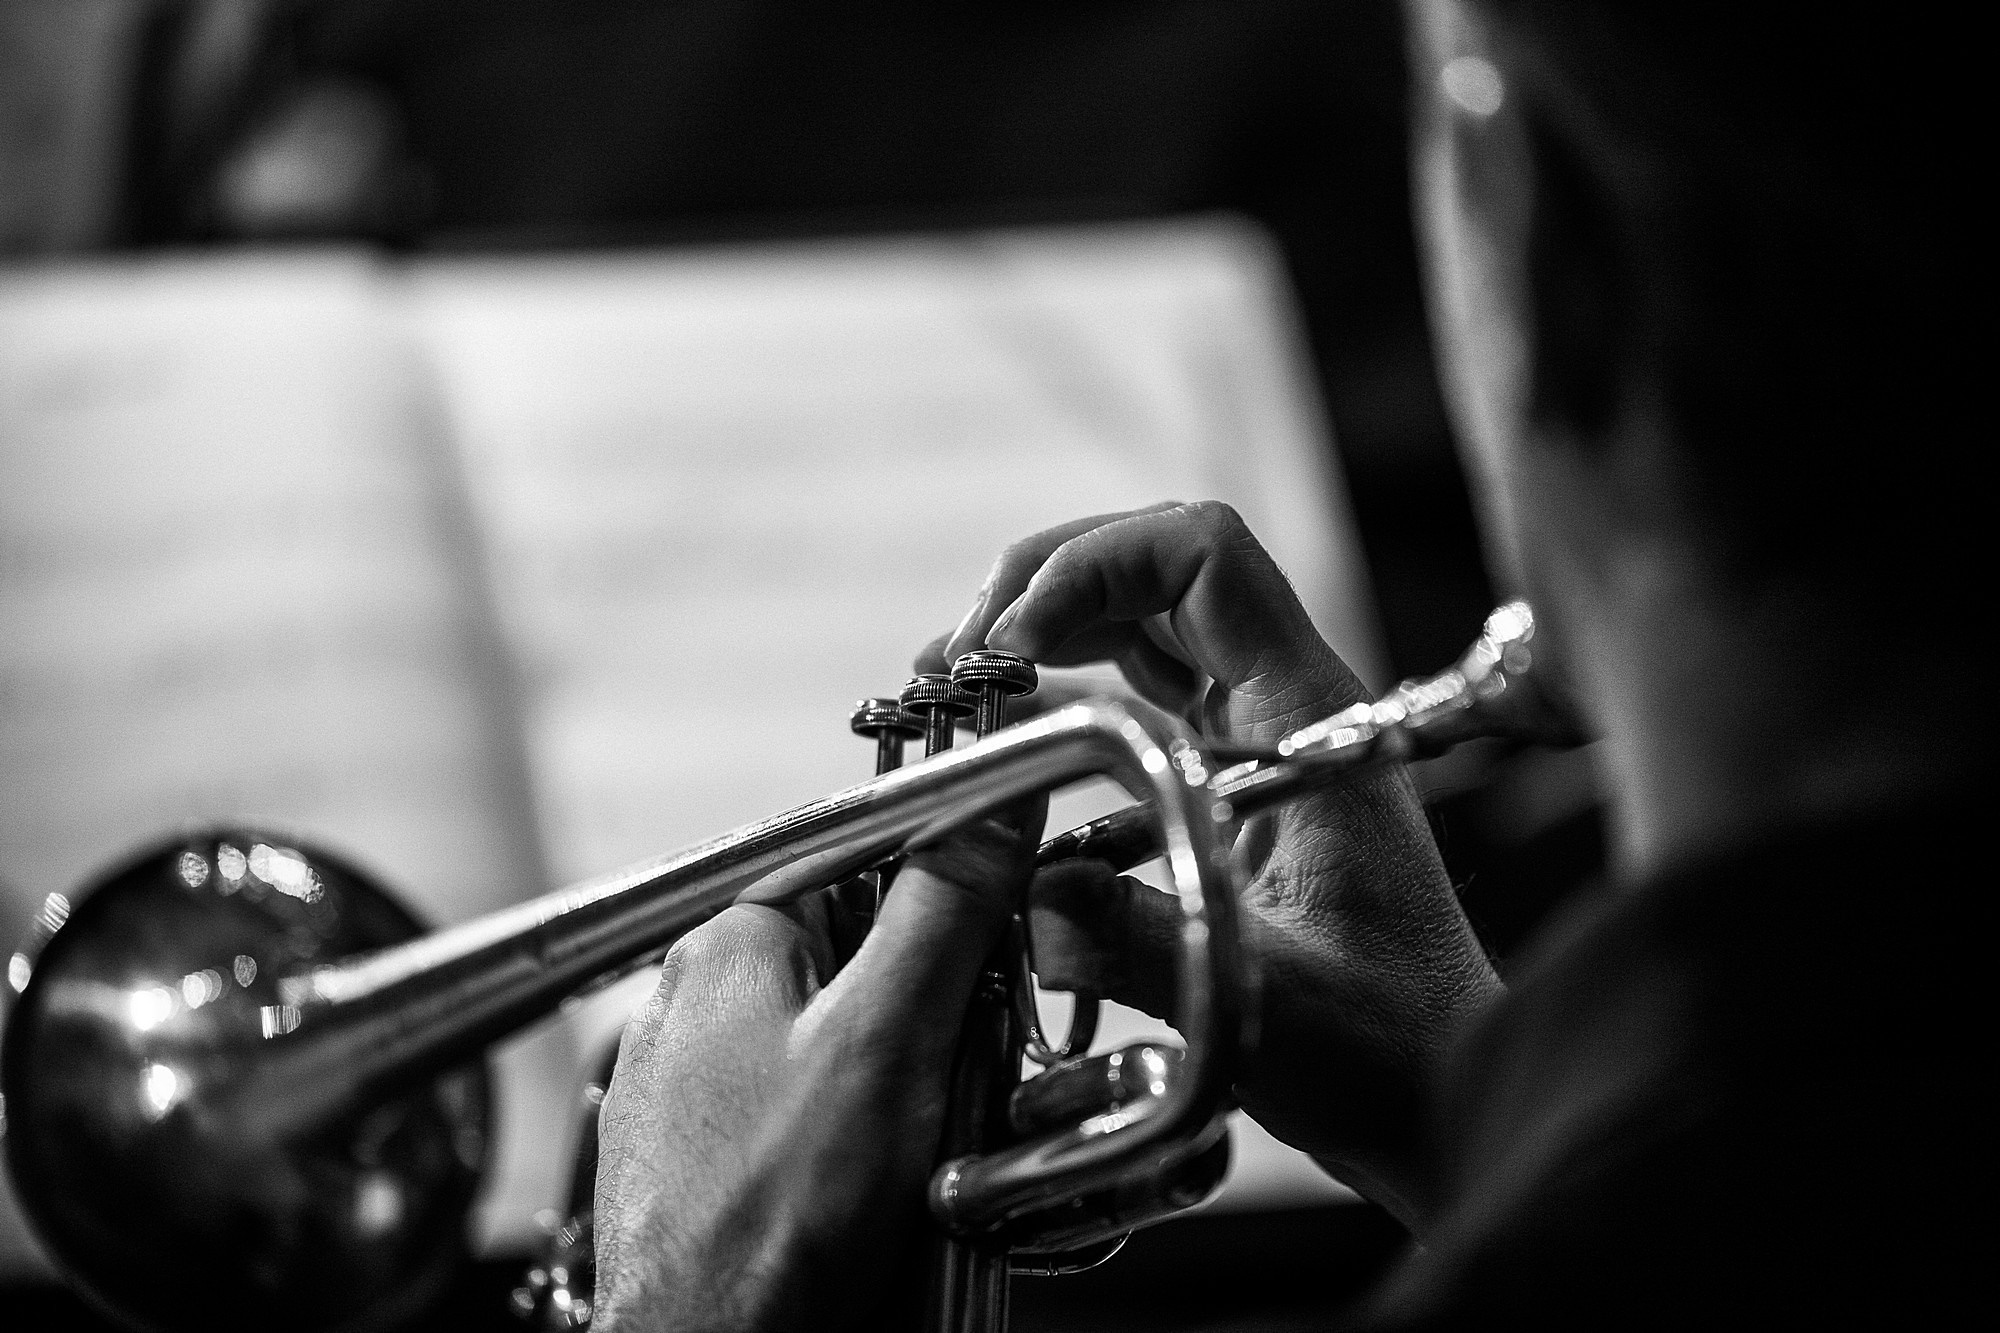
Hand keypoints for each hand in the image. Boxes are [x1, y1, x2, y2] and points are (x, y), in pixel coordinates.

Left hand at [591, 817, 1039, 1332]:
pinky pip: (795, 1114)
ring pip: (831, 1046)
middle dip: (919, 1022)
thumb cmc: (771, 1217)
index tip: (984, 979)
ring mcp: (683, 1082)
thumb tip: (993, 809)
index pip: (868, 870)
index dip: (943, 924)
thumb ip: (942, 914)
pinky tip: (852, 1189)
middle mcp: (690, 999)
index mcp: (729, 942)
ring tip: (898, 1155)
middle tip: (942, 1089)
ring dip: (887, 1088)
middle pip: (855, 964)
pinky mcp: (693, 1152)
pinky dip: (837, 1142)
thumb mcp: (888, 1041)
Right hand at [923, 501, 1499, 1227]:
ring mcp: (1258, 736)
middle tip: (954, 658)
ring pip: (1142, 625)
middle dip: (1044, 586)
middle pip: (1157, 570)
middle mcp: (1283, 702)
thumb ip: (1143, 946)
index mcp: (1308, 715)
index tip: (1008, 646)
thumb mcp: (1264, 1000)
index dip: (1093, 566)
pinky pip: (1138, 696)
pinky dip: (1063, 696)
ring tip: (955, 684)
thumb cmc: (1384, 1048)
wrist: (1435, 1094)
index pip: (1203, 557)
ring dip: (1045, 633)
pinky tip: (1002, 737)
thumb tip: (1031, 899)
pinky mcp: (1232, 780)